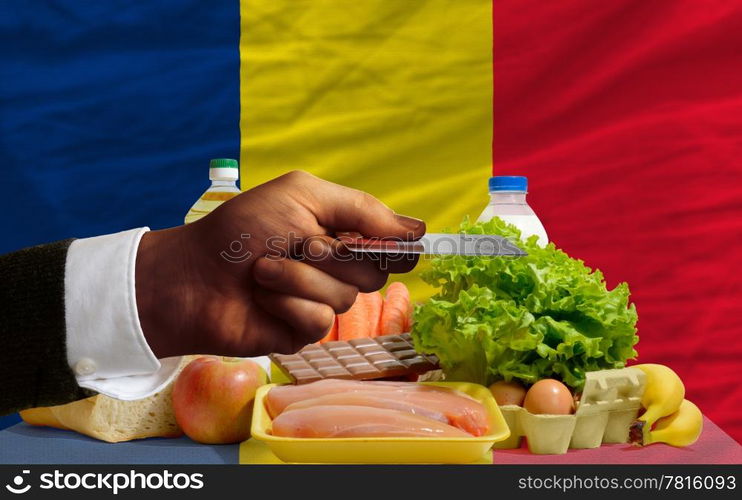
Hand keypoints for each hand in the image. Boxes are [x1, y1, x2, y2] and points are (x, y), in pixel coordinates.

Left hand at [135, 170, 424, 357]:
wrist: (192, 274)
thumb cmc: (240, 229)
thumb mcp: (302, 196)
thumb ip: (360, 208)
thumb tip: (417, 229)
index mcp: (341, 232)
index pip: (393, 243)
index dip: (395, 243)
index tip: (388, 241)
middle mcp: (336, 268)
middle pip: (375, 272)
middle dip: (332, 256)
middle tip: (297, 245)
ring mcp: (320, 301)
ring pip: (345, 298)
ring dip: (299, 279)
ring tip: (263, 271)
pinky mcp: (302, 332)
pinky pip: (318, 322)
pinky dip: (287, 305)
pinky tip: (263, 299)